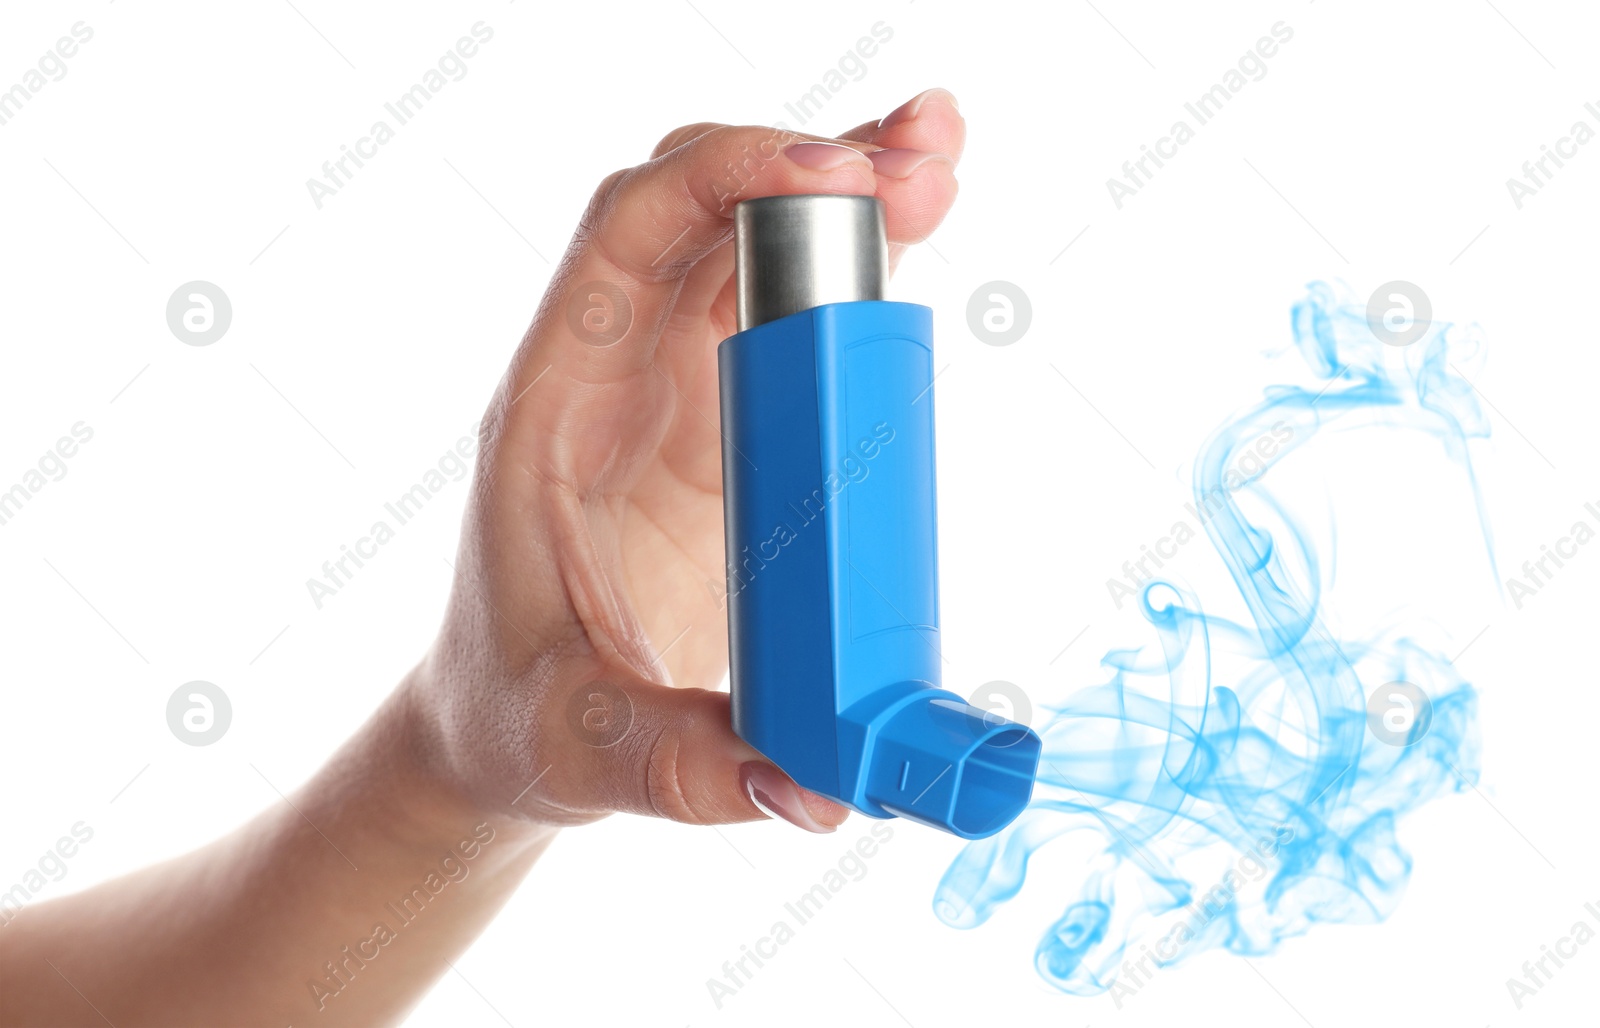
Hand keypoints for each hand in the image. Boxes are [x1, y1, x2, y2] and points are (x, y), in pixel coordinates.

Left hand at [403, 88, 964, 835]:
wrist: (505, 728)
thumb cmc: (518, 718)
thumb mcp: (582, 743)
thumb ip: (682, 763)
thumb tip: (812, 790)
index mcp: (556, 409)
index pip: (624, 236)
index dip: (723, 180)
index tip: (831, 179)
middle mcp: (615, 373)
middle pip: (704, 209)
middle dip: (811, 166)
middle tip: (921, 159)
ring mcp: (675, 391)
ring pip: (756, 243)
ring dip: (848, 193)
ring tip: (942, 162)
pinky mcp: (728, 424)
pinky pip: (791, 310)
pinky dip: (856, 263)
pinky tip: (920, 223)